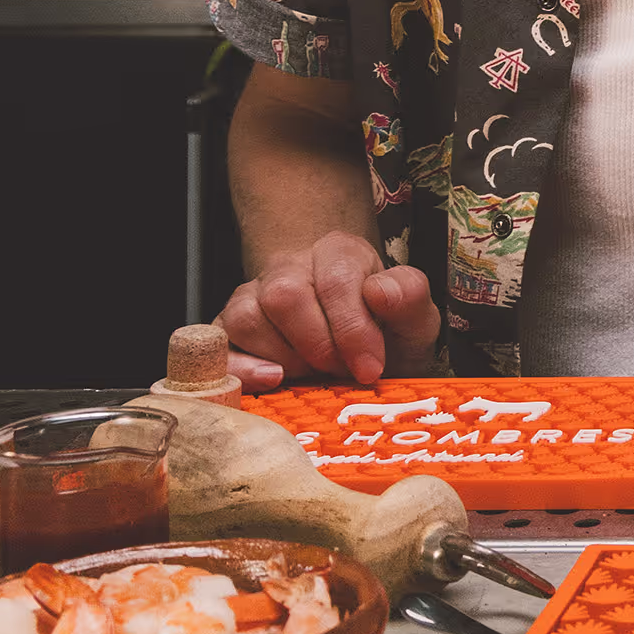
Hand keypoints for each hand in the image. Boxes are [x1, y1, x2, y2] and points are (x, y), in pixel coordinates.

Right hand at [220, 230, 441, 390]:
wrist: (358, 357)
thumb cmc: (386, 335)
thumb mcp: (415, 321)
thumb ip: (409, 298)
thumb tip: (379, 291)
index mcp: (338, 253)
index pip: (335, 279)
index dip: (353, 329)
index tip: (370, 368)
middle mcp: (289, 267)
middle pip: (284, 295)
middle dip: (317, 345)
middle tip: (340, 371)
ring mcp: (253, 296)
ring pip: (246, 317)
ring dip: (285, 358)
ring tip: (313, 375)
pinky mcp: (228, 330)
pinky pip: (218, 345)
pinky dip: (241, 369)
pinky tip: (274, 380)